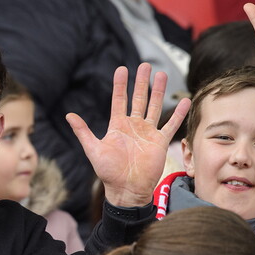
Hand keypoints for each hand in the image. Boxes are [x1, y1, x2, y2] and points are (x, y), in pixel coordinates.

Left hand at [66, 63, 190, 207]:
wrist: (127, 190)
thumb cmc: (109, 173)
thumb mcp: (93, 150)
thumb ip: (83, 132)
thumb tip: (68, 115)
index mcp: (118, 126)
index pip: (119, 100)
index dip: (121, 85)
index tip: (122, 69)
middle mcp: (134, 126)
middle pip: (139, 99)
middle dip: (142, 82)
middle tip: (145, 65)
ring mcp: (148, 133)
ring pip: (155, 107)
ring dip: (159, 91)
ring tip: (162, 75)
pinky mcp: (160, 142)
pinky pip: (171, 125)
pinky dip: (178, 114)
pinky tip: (185, 101)